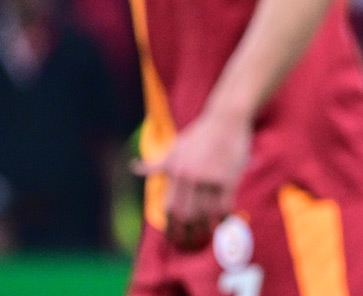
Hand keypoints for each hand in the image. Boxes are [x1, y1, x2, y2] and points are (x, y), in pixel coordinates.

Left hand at [133, 110, 252, 249]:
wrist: (226, 118)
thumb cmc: (201, 133)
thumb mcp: (175, 147)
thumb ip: (158, 163)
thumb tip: (134, 167)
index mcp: (174, 170)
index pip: (167, 207)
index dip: (170, 226)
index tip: (173, 237)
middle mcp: (189, 176)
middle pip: (185, 215)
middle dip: (186, 233)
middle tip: (190, 244)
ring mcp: (209, 178)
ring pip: (205, 214)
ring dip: (206, 229)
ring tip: (207, 236)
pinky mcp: (228, 178)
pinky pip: (225, 206)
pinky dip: (224, 218)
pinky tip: (225, 222)